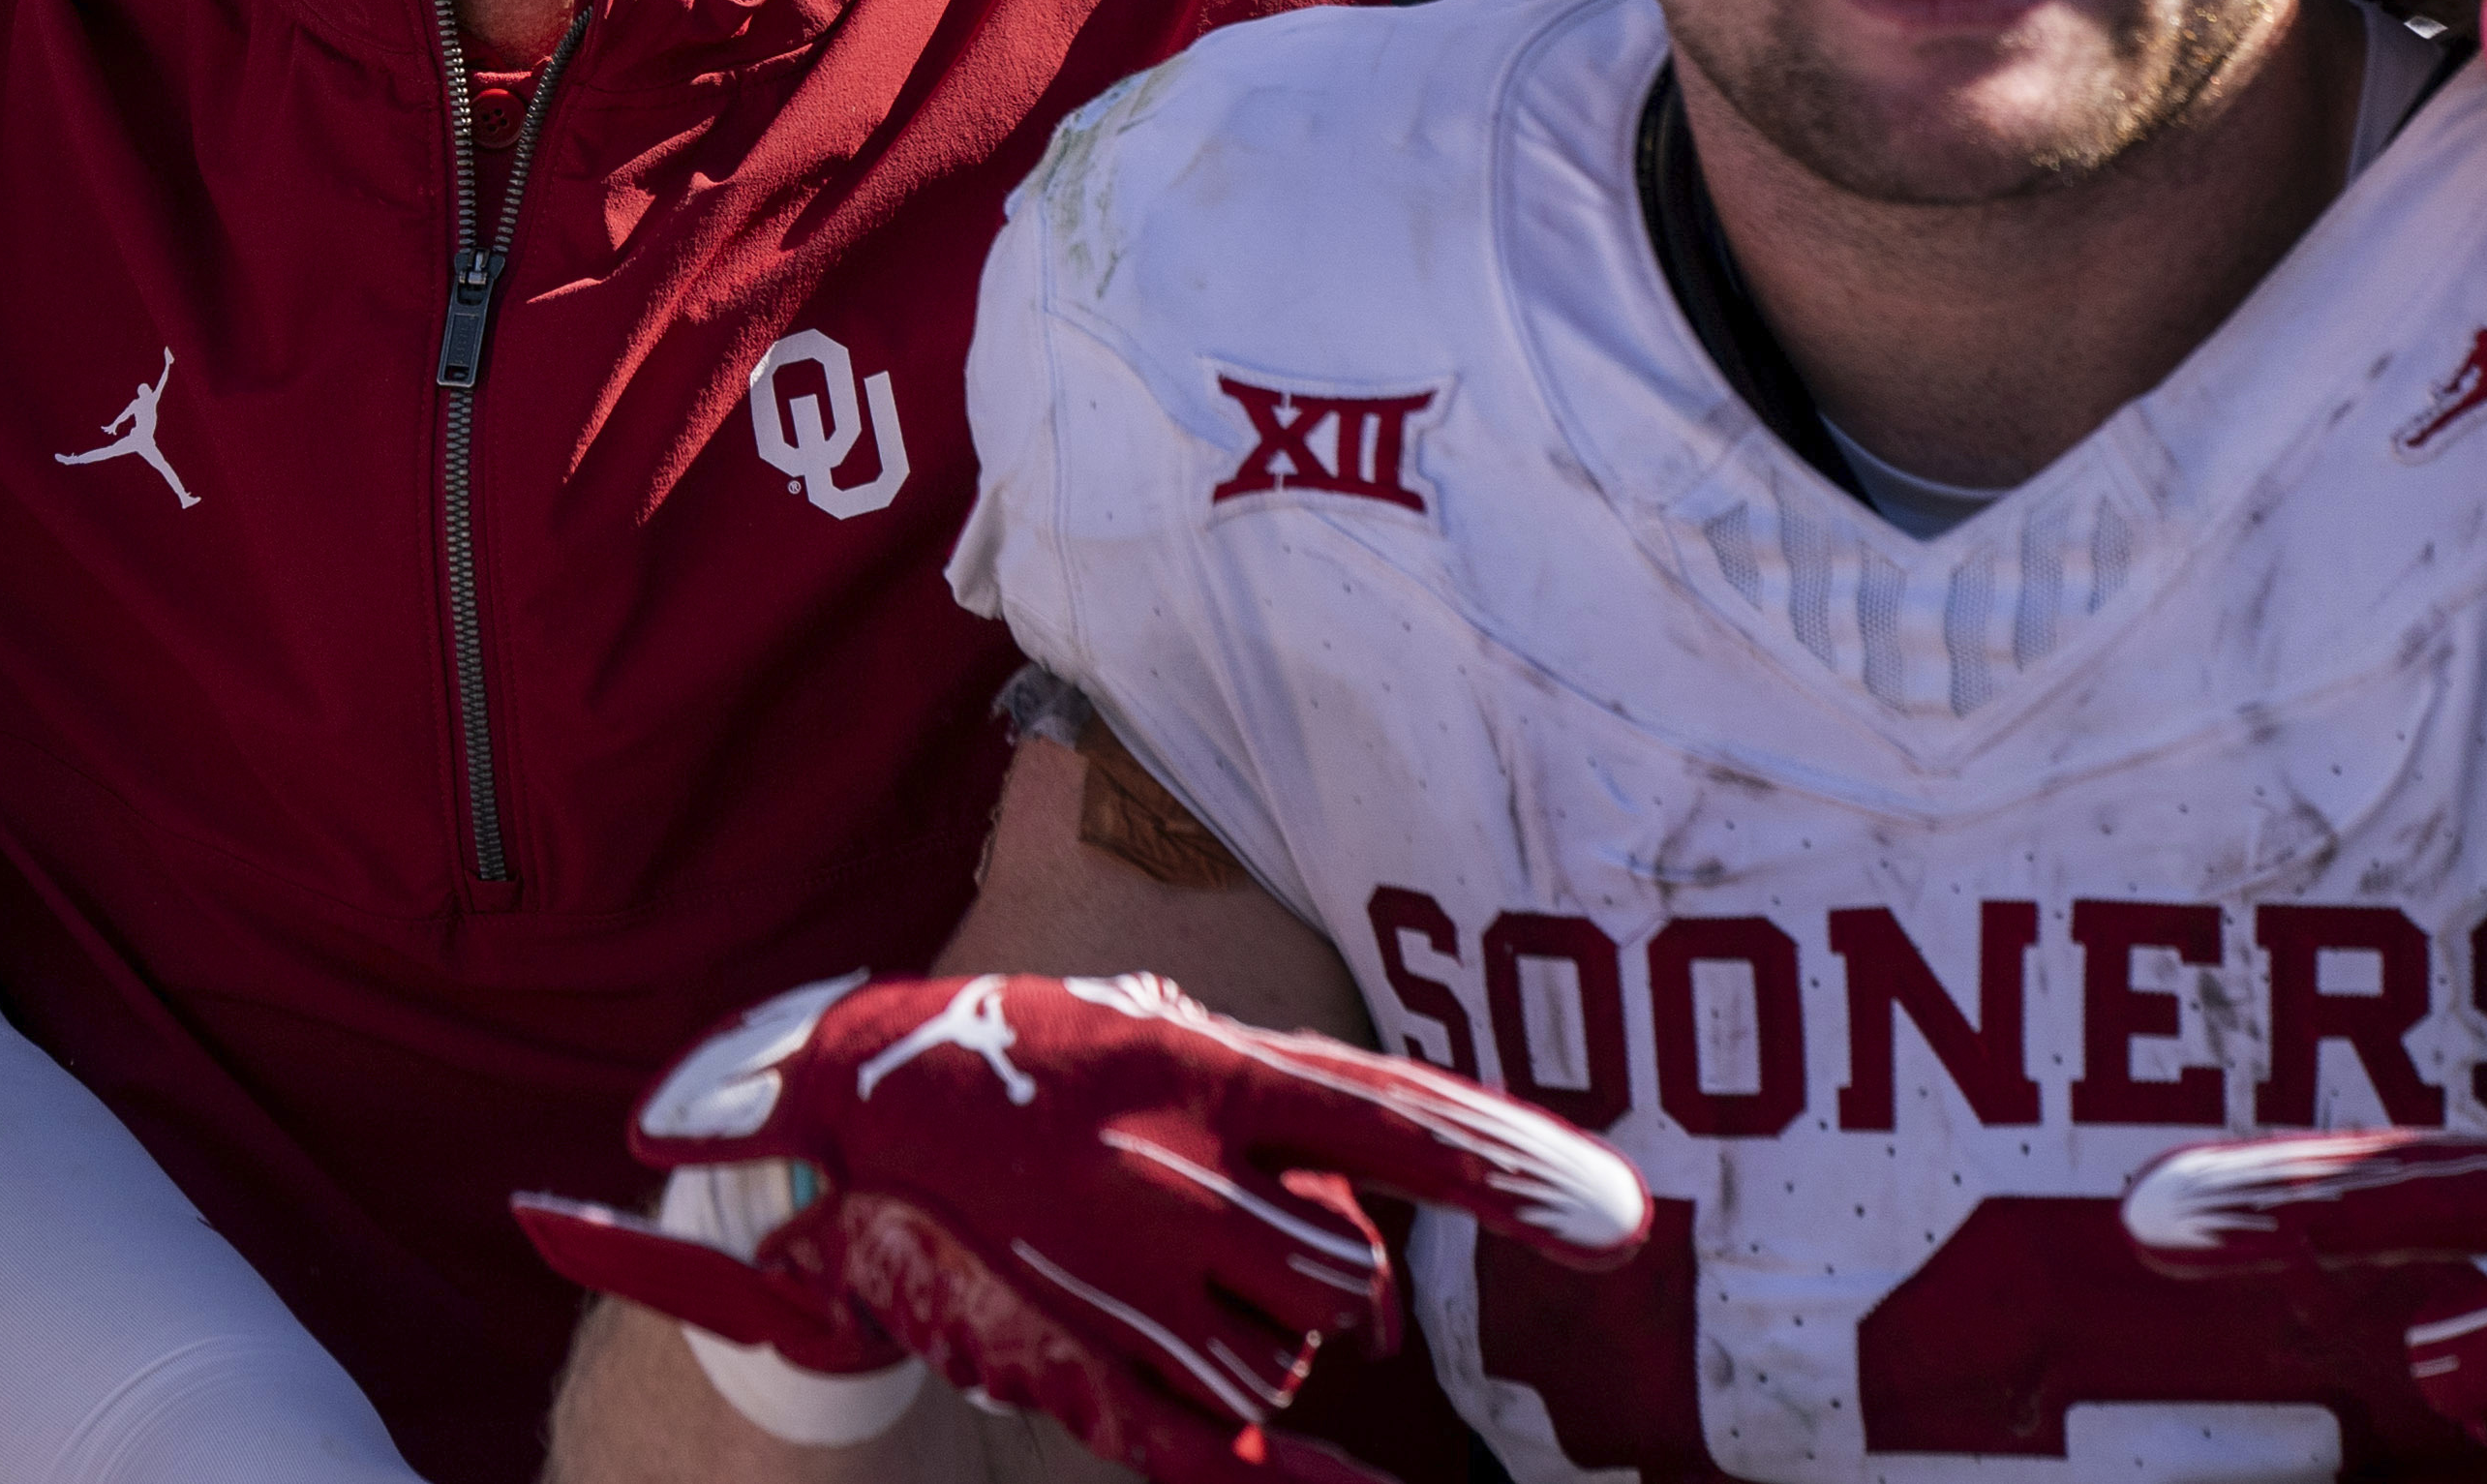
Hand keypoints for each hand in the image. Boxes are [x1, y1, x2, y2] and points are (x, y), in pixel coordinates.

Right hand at [512, 970, 1646, 1479]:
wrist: (867, 1104)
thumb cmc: (1044, 1060)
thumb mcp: (1167, 1042)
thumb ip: (1282, 1130)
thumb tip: (1365, 1261)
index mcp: (1212, 1074)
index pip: (1392, 1118)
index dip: (1506, 1167)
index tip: (1619, 1219)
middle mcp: (1181, 1178)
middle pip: (1348, 1277)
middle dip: (1328, 1277)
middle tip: (1242, 1232)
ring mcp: (1135, 1276)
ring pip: (1290, 1351)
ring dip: (1263, 1327)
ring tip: (1166, 1265)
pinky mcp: (1099, 1355)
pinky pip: (1236, 1443)